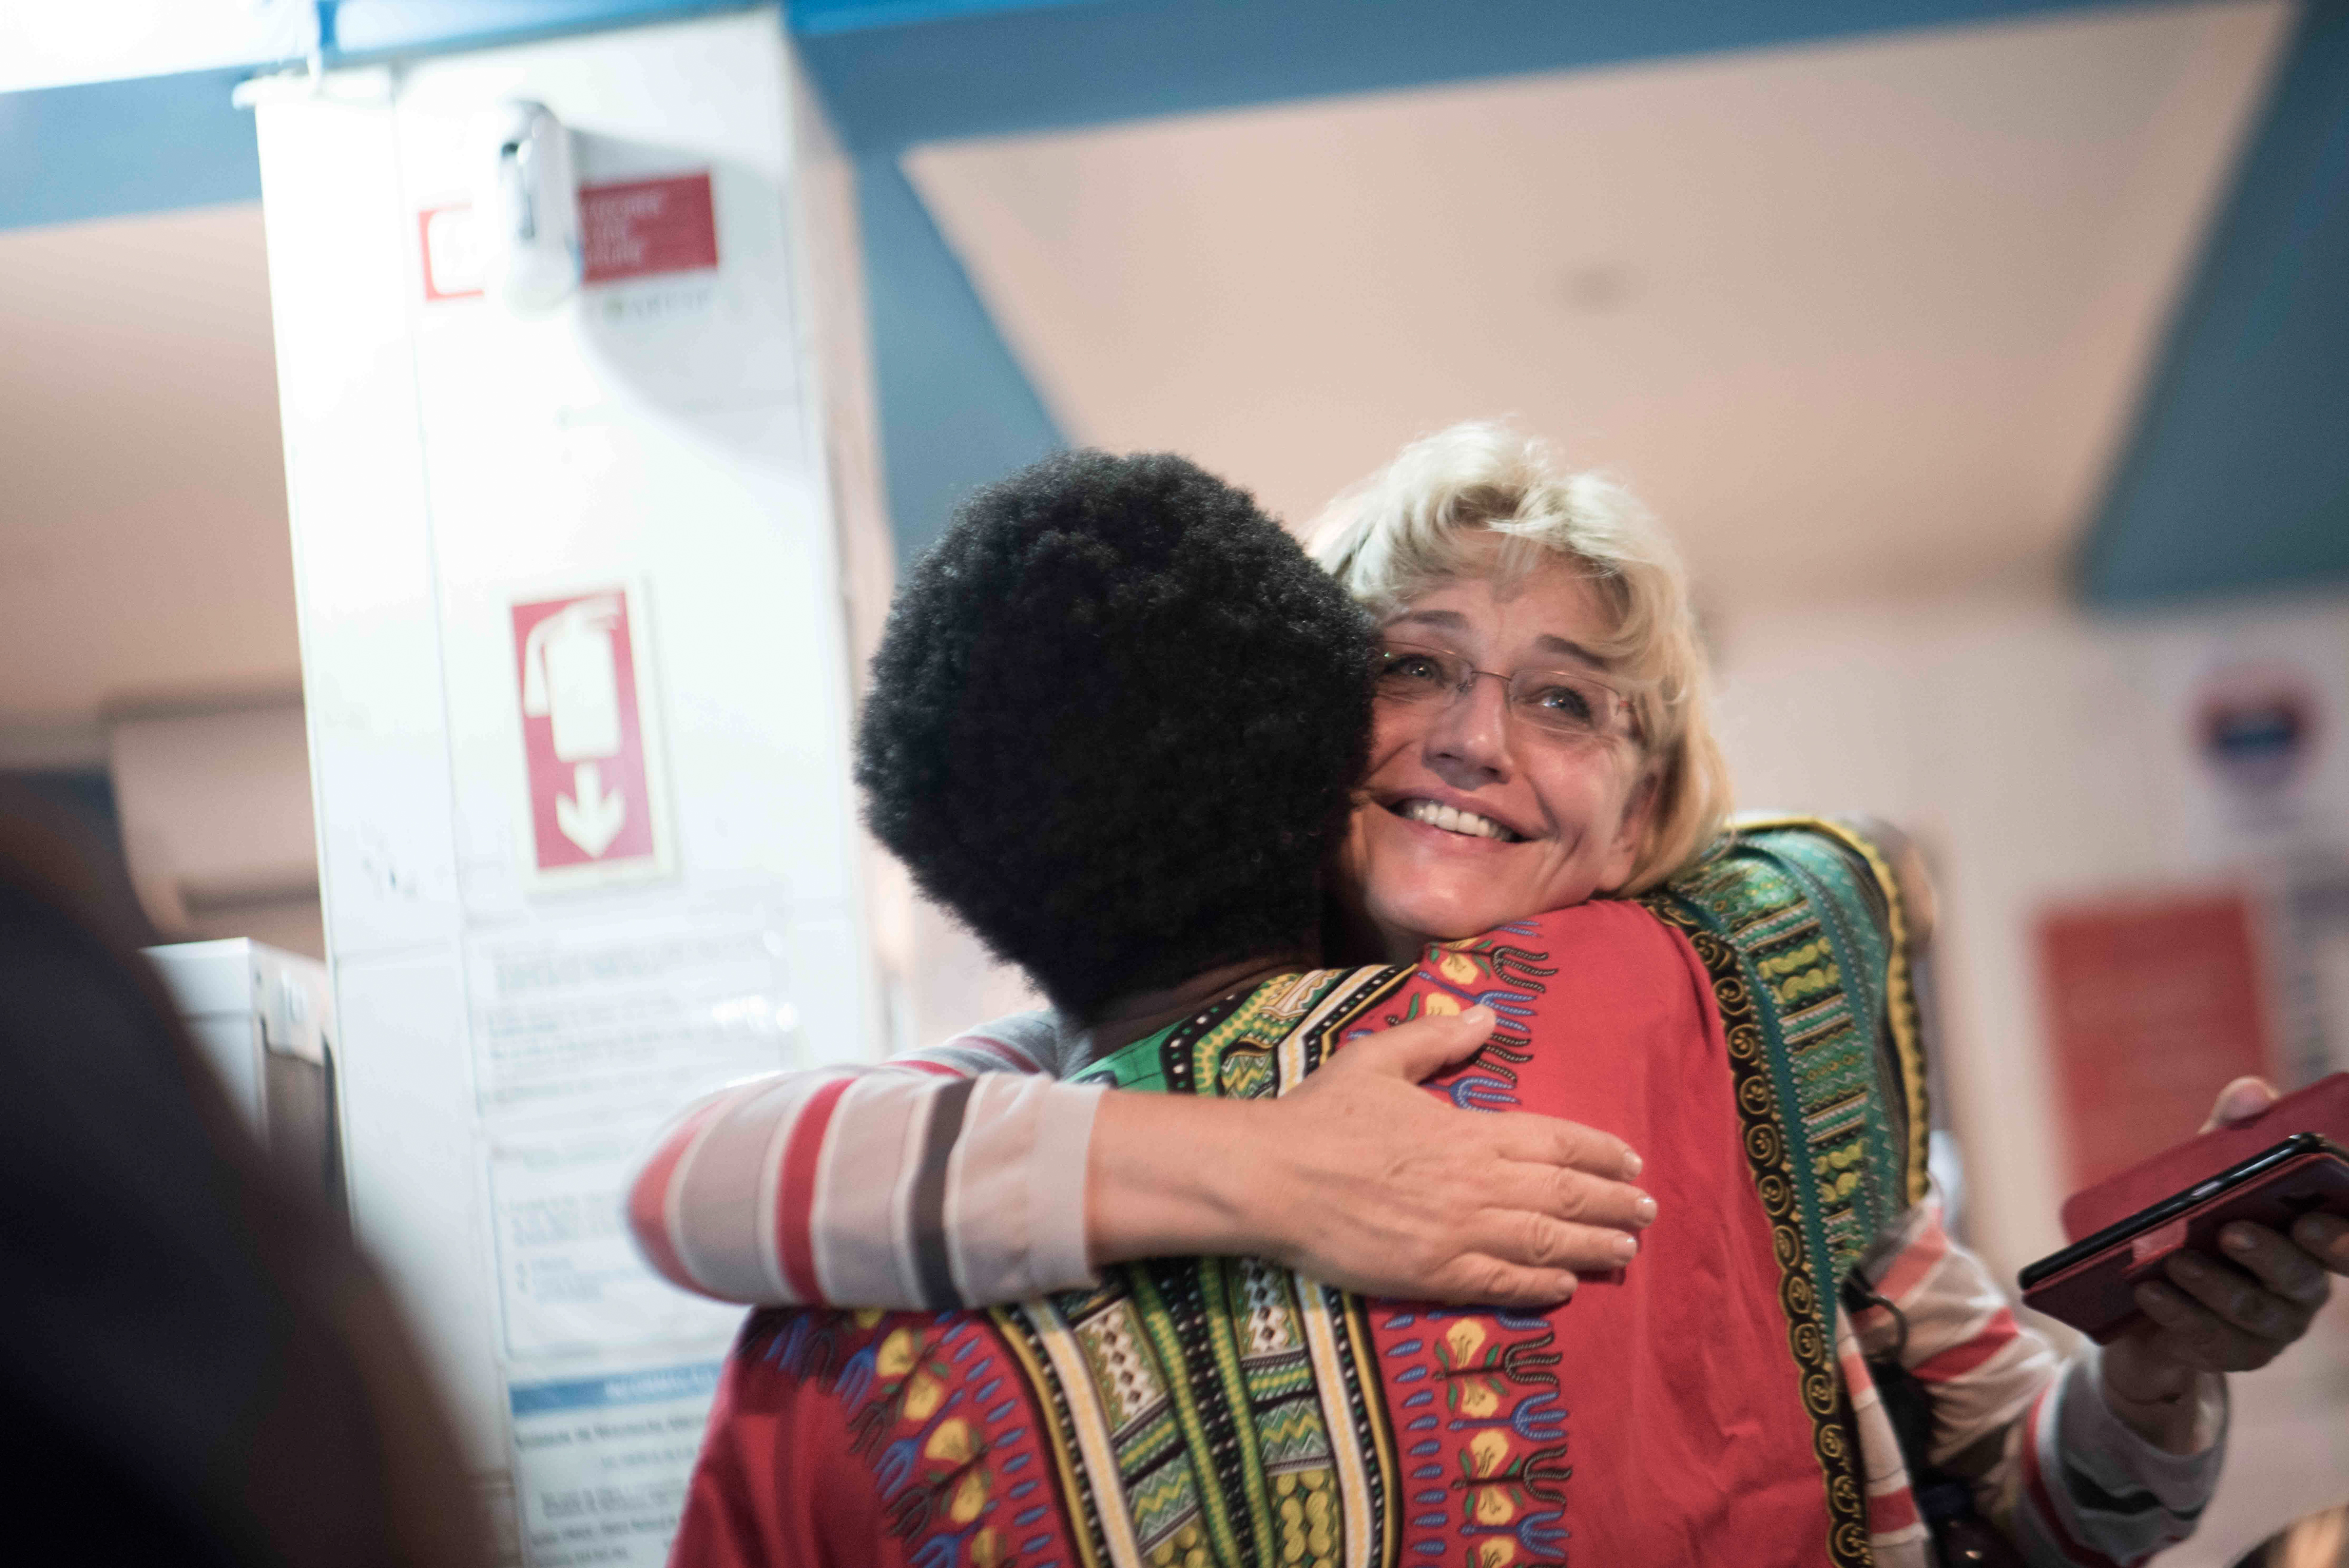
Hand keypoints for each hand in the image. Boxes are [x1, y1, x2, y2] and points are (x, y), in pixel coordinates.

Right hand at [1241, 1005, 1655, 1304]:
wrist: (1271, 1177)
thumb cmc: (1321, 1115)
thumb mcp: (1378, 1059)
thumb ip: (1437, 1038)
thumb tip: (1488, 1017)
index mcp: (1467, 1129)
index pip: (1554, 1140)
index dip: (1599, 1151)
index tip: (1631, 1160)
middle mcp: (1475, 1183)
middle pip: (1563, 1195)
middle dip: (1613, 1203)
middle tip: (1649, 1211)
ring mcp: (1457, 1234)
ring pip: (1544, 1242)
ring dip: (1593, 1246)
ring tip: (1626, 1251)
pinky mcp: (1432, 1275)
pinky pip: (1501, 1283)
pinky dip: (1540, 1284)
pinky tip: (1566, 1285)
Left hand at [2100, 1078, 2348, 1446]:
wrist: (2147, 1293)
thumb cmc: (2195, 1220)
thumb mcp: (2206, 1173)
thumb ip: (2231, 1135)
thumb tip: (2253, 1091)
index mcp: (2312, 1238)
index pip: (2346, 1239)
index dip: (2341, 1237)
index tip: (2311, 1222)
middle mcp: (2304, 1286)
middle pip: (2304, 1277)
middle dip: (2271, 1255)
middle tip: (2232, 1231)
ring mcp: (2273, 1326)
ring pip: (2256, 1312)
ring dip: (2213, 1285)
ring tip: (2173, 1260)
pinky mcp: (2233, 1353)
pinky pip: (2213, 1342)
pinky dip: (2179, 1315)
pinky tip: (2150, 1294)